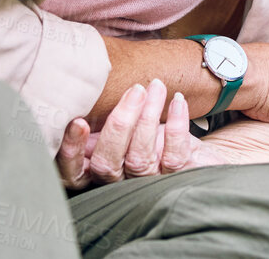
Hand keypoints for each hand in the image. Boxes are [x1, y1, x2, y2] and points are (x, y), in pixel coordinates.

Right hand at [57, 80, 224, 191]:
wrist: (196, 150)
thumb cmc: (152, 133)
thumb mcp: (124, 126)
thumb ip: (103, 119)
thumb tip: (87, 93)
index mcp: (101, 167)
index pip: (75, 172)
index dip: (72, 151)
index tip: (78, 121)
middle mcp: (120, 180)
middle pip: (107, 162)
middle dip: (119, 124)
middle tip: (135, 91)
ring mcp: (148, 180)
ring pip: (139, 157)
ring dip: (147, 118)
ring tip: (156, 87)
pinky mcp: (178, 176)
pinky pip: (174, 155)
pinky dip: (176, 125)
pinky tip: (178, 101)